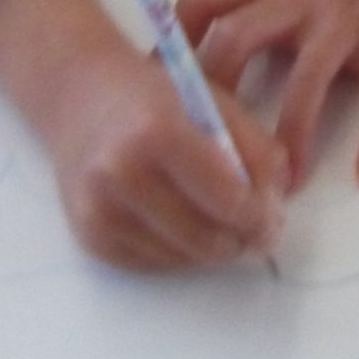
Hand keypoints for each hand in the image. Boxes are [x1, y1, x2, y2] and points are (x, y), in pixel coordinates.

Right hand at [0, 0, 284, 272]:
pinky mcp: (89, 238)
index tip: (273, 221)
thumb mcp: (213, 102)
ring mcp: (100, 211)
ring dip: (209, 249)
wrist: (79, 96)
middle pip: (205, 238)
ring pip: (180, 258)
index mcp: (159, 133)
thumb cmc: (154, 94)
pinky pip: (151, 264)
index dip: (259, 217)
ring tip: (219, 223)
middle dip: (239, 240)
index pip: (227, 198)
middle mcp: (122, 175)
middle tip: (255, 232)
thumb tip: (279, 202)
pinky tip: (182, 224)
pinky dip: (176, 252)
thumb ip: (255, 148)